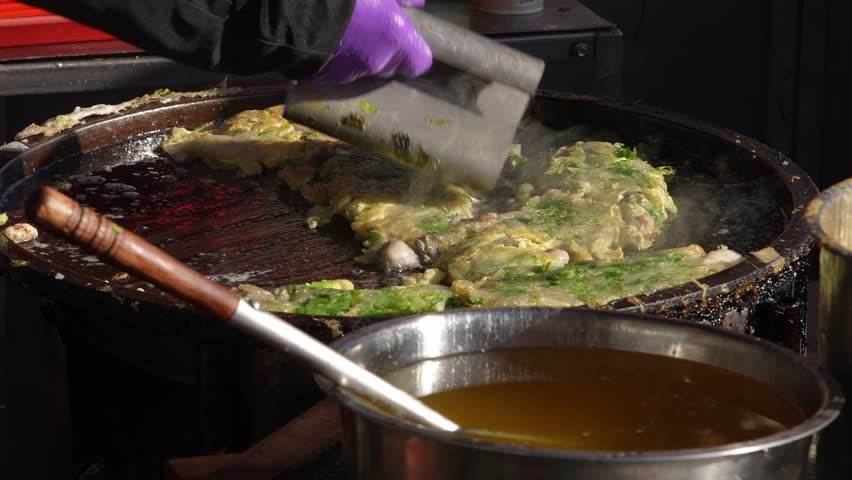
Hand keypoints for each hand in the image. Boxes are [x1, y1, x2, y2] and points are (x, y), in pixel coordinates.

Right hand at [313, 0, 431, 83]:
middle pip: (392, 67)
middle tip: (372, 30)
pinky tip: (328, 42)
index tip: (405, 38)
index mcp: (397, 40)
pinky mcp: (327, 78)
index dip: (414, 52)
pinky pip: (340, 72)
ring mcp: (352, 74)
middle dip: (386, 53)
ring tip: (346, 33)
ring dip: (360, 56)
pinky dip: (338, 61)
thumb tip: (417, 3)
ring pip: (365, 70)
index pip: (420, 63)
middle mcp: (378, 63)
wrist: (299, 9)